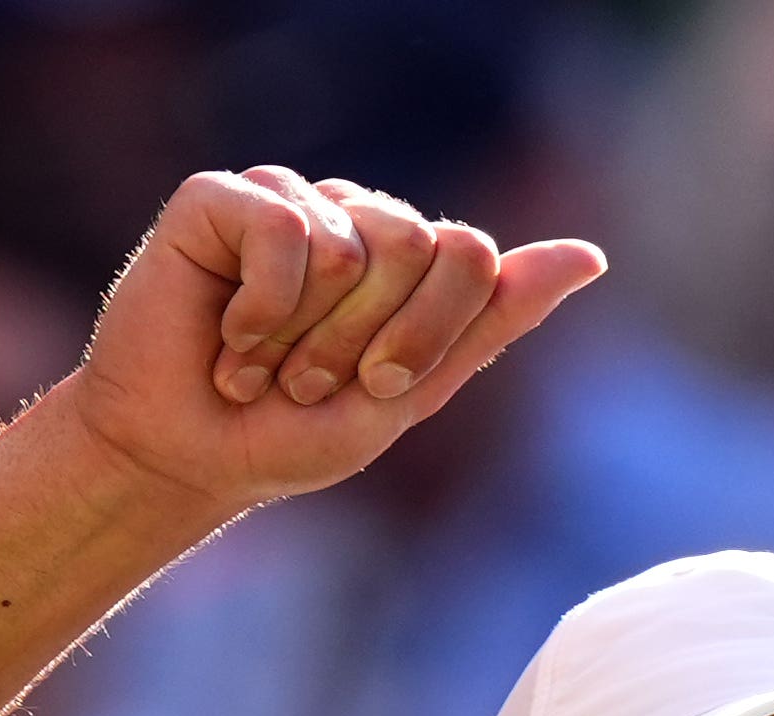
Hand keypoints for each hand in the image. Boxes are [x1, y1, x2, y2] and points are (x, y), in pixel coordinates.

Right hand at [57, 167, 597, 520]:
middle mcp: (353, 214)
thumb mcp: (407, 397)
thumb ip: (493, 324)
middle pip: (419, 246)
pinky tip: (225, 335)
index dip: (425, 338)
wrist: (182, 461)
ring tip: (260, 363)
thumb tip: (591, 256)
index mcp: (409, 259)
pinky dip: (261, 311)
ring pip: (353, 245)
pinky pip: (285, 231)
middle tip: (304, 381)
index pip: (471, 258)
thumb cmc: (287, 436)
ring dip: (304, 338)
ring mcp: (288, 198)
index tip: (372, 388)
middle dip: (364, 343)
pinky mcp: (220, 198)